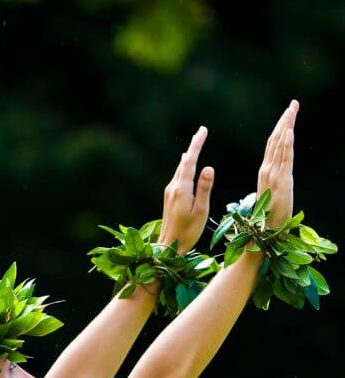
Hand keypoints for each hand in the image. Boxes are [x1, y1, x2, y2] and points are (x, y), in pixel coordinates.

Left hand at [159, 126, 213, 255]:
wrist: (168, 246)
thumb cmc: (188, 232)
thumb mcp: (201, 211)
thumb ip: (204, 188)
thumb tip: (208, 167)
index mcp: (181, 189)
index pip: (190, 161)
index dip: (197, 145)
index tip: (203, 131)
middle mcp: (173, 187)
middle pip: (184, 162)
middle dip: (194, 146)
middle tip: (202, 131)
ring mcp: (169, 192)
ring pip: (180, 169)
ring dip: (189, 156)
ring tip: (196, 143)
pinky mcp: (169, 197)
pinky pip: (178, 176)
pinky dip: (185, 166)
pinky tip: (186, 164)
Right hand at [257, 100, 297, 228]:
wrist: (263, 234)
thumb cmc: (266, 219)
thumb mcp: (271, 196)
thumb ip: (272, 185)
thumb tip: (275, 181)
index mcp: (265, 172)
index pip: (273, 145)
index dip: (280, 128)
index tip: (287, 113)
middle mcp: (267, 170)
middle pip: (276, 140)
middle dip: (285, 121)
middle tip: (293, 104)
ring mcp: (274, 175)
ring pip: (280, 145)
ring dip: (287, 126)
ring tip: (292, 110)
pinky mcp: (282, 182)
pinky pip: (284, 159)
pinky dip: (286, 144)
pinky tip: (289, 131)